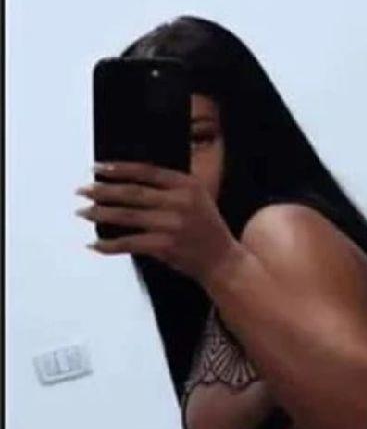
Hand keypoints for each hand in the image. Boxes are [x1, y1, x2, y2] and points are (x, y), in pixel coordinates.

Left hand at [76, 162, 240, 285]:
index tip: (97, 168)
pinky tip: (94, 244)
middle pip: (132, 193)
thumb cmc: (205, 229)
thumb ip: (170, 188)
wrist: (222, 261)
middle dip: (102, 191)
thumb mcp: (196, 198)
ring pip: (126, 216)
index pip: (146, 171)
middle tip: (82, 190)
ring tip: (83, 212)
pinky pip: (129, 243)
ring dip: (100, 214)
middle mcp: (180, 201)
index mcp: (187, 184)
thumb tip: (125, 183)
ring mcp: (172, 224)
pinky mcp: (165, 246)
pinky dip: (109, 245)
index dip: (119, 169)